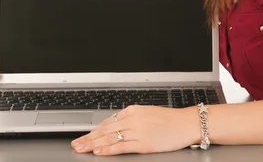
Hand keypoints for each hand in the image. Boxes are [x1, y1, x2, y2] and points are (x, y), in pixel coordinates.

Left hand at [70, 105, 199, 155]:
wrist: (186, 123)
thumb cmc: (170, 120)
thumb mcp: (148, 113)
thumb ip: (133, 119)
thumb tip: (118, 125)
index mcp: (133, 110)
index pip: (108, 121)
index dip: (94, 130)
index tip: (85, 135)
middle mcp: (132, 119)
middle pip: (105, 129)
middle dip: (88, 137)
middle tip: (76, 143)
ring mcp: (137, 131)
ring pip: (109, 138)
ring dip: (93, 144)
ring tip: (81, 149)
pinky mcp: (143, 142)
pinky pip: (121, 146)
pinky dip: (108, 149)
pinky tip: (99, 152)